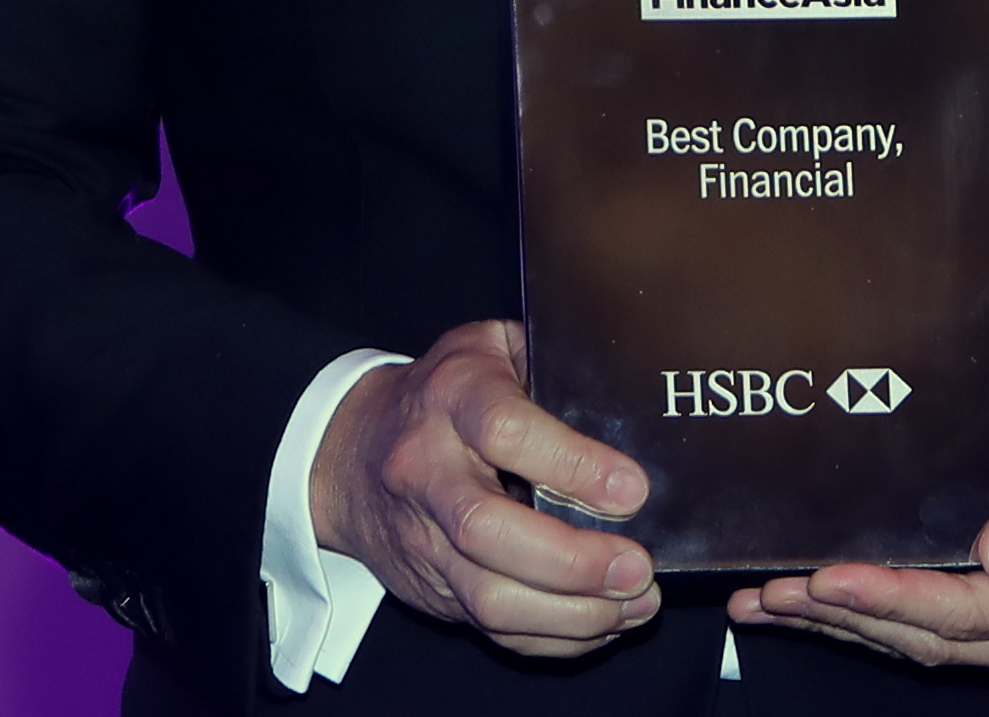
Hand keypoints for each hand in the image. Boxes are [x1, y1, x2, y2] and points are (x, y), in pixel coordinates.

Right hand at [310, 319, 659, 658]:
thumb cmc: (443, 394)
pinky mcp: (430, 588)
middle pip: (488, 530)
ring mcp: (423, 538)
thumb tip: (628, 413)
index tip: (632, 491)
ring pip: (489, 597)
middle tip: (636, 567)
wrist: (352, 453)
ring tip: (635, 603)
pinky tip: (603, 621)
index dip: (573, 465)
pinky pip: (492, 629)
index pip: (506, 433)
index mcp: (451, 396)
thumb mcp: (491, 350)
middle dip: (572, 561)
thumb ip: (550, 368)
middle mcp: (428, 471)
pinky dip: (555, 637)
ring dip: (573, 613)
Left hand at [730, 347, 988, 683]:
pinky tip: (802, 610)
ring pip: (920, 642)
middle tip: (778, 589)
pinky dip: (863, 621)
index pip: (973, 612)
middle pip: (936, 637)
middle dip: (852, 614)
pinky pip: (923, 632)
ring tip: (771, 601)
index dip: (898, 597)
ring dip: (844, 623)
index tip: (833, 576)